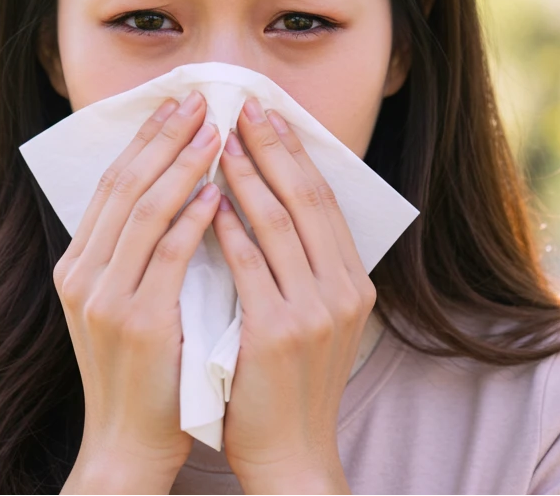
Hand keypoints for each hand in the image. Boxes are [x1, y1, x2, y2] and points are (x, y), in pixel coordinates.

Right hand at [55, 90, 221, 494]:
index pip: (111, 185)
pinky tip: (219, 194)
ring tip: (216, 132)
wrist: (128, 442)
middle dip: (163, 138)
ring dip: (182, 166)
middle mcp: (83, 276)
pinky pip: (166, 256)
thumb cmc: (142, 375)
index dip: (145, 140)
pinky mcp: (137, 322)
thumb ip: (135, 258)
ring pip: (144, 211)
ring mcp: (105, 298)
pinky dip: (192, 220)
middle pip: (123, 186)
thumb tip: (173, 196)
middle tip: (199, 100)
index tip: (177, 106)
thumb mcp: (123, 307)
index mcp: (77, 267)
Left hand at [211, 97, 374, 494]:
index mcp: (352, 283)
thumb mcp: (313, 320)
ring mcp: (313, 312)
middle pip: (306, 200)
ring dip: (246, 176)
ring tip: (217, 140)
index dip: (295, 153)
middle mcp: (342, 291)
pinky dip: (228, 229)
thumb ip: (301, 269)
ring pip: (278, 224)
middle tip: (242, 106)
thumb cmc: (287, 385)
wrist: (289, 453)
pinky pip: (249, 267)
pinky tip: (207, 201)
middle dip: (272, 148)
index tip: (268, 114)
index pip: (323, 201)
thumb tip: (269, 206)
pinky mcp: (277, 334)